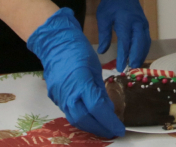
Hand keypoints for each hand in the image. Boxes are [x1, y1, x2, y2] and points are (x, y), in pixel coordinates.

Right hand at [27, 8, 124, 137]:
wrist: (54, 43)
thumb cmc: (78, 50)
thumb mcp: (95, 68)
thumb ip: (101, 91)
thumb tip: (109, 109)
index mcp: (81, 81)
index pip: (97, 108)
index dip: (109, 121)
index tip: (120, 129)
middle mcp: (68, 92)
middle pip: (84, 119)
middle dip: (100, 128)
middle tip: (113, 131)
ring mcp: (59, 96)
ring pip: (74, 119)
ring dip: (90, 126)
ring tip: (103, 128)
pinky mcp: (54, 97)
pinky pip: (68, 113)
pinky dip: (81, 119)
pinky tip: (90, 119)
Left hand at [96, 0, 150, 70]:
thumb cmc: (111, 3)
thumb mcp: (103, 17)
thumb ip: (104, 34)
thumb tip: (102, 51)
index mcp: (125, 21)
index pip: (126, 42)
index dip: (123, 56)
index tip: (119, 67)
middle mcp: (137, 23)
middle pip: (140, 44)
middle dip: (136, 57)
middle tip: (130, 70)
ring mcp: (143, 23)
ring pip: (145, 42)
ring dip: (141, 55)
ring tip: (134, 66)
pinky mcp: (144, 24)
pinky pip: (146, 39)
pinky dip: (143, 49)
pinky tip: (138, 56)